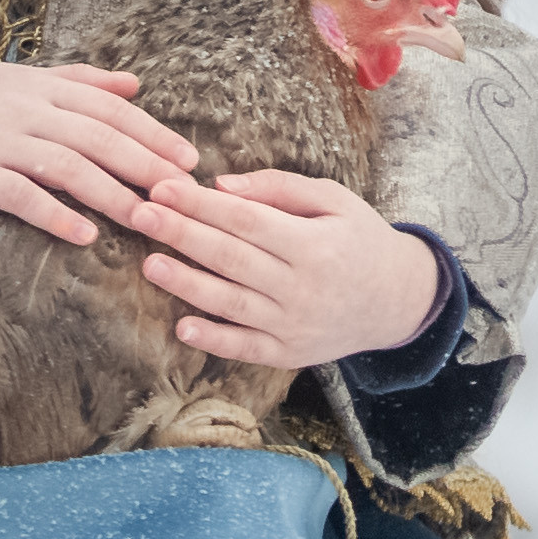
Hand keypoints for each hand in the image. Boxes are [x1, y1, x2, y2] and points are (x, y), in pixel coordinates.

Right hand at [0, 64, 198, 249]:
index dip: (152, 133)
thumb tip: (135, 84)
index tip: (188, 160)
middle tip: (182, 194)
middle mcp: (25, 108)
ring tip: (145, 220)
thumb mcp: (20, 80)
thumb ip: (78, 81)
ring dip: (111, 194)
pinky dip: (55, 215)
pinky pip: (21, 195)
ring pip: (67, 165)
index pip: (109, 107)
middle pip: (98, 136)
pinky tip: (84, 236)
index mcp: (41, 85)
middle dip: (145, 165)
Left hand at [127, 170, 439, 372]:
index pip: (246, 220)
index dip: (201, 204)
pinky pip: (244, 347)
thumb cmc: (360, 239)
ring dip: (186, 283)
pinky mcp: (289, 353)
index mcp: (314, 244)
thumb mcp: (334, 201)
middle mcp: (302, 286)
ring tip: (149, 263)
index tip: (162, 187)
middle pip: (231, 258)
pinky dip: (213, 338)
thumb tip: (222, 185)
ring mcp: (294, 324)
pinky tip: (182, 324)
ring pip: (230, 303)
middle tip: (140, 214)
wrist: (397, 300)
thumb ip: (280, 188)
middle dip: (181, 234)